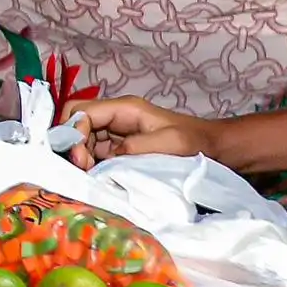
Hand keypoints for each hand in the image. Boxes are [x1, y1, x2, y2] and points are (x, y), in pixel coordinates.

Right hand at [68, 95, 221, 166]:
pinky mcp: (119, 151)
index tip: (81, 159)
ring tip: (89, 176)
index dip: (74, 132)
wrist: (214, 150)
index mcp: (125, 109)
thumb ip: (135, 147)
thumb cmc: (194, 143)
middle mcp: (116, 118)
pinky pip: (94, 154)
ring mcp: (116, 134)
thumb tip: (106, 155)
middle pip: (76, 123)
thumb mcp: (168, 143)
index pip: (82, 112)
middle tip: (81, 168)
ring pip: (82, 140)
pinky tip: (95, 178)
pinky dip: (90, 165)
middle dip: (72, 143)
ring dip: (80, 157)